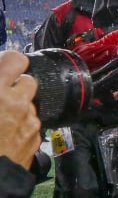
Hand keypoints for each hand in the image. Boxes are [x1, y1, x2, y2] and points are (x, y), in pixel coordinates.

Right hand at [0, 51, 41, 168]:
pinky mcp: (35, 138)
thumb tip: (0, 86)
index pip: (15, 59)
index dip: (9, 63)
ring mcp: (30, 121)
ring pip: (30, 103)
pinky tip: (5, 134)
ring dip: (19, 106)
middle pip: (29, 80)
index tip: (2, 68)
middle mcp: (18, 103)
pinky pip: (32, 123)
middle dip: (16, 85)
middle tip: (0, 94)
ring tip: (0, 118)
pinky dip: (21, 124)